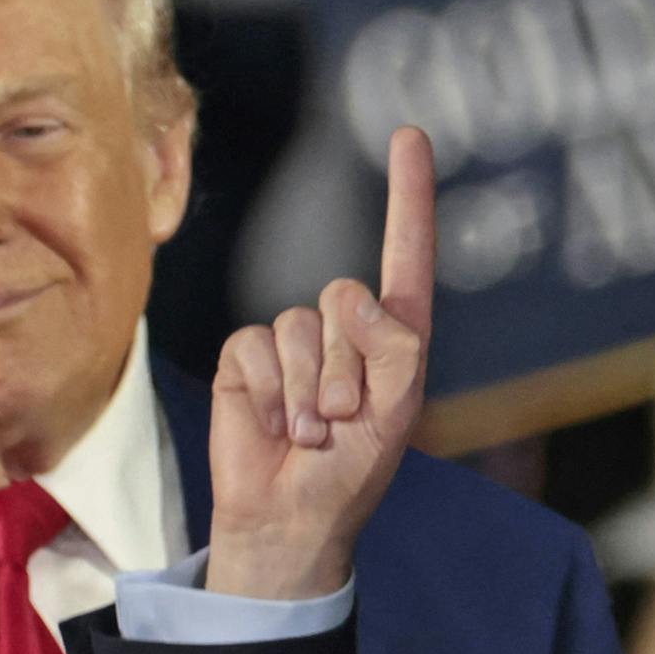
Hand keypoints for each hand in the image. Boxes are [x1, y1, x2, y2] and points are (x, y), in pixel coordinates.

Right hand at [207, 127, 434, 599]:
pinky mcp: (248, 356)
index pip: (405, 255)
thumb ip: (395, 347)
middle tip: (343, 422)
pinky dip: (272, 394)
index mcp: (393, 337)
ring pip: (300, 326)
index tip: (407, 134)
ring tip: (312, 433)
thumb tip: (350, 299)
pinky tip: (277, 428)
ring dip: (310, 392)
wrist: (289, 519)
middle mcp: (343, 328)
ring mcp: (293, 340)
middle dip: (347, 367)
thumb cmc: (351, 473)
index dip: (406, 195)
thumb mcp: (397, 413)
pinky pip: (257, 347)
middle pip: (346, 298)